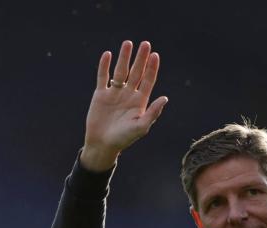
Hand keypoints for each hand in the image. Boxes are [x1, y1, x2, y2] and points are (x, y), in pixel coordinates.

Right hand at [83, 40, 168, 160]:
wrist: (103, 144)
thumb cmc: (124, 138)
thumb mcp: (141, 127)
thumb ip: (153, 112)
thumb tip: (165, 98)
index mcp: (140, 101)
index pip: (148, 81)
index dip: (152, 68)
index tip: (155, 55)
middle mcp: (129, 94)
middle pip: (136, 72)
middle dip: (141, 58)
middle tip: (145, 44)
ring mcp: (115, 93)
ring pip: (120, 71)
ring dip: (124, 58)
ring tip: (128, 43)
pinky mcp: (101, 94)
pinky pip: (103, 77)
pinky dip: (104, 66)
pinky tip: (108, 55)